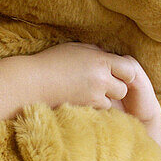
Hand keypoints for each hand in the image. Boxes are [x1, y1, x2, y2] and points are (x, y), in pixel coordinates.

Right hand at [33, 43, 160, 147]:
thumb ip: (96, 52)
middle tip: (99, 85)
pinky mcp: (85, 108)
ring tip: (85, 92)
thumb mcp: (75, 49)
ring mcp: (93, 95)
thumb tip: (111, 55)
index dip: (123, 72)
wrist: (32, 82)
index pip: (129, 69)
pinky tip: (79, 100)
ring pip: (112, 102)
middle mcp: (101, 78)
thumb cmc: (51, 62)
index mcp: (100, 60)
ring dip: (103, 99)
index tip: (114, 73)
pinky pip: (98, 110)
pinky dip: (92, 107)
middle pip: (123, 89)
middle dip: (114, 88)